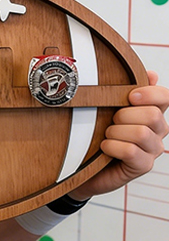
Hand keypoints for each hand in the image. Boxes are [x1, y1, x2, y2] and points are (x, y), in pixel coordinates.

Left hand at [70, 71, 168, 199]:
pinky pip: (131, 151)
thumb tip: (152, 74)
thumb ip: (124, 91)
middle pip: (152, 115)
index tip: (129, 96)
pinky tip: (104, 148)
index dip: (150, 93)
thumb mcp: (105, 108)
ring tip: (105, 136)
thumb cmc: (93, 133)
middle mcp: (157, 130)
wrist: (80, 164)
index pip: (165, 97)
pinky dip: (112, 147)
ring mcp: (152, 150)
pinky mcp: (142, 166)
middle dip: (123, 115)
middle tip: (109, 121)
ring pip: (141, 133)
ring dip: (115, 133)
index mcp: (151, 111)